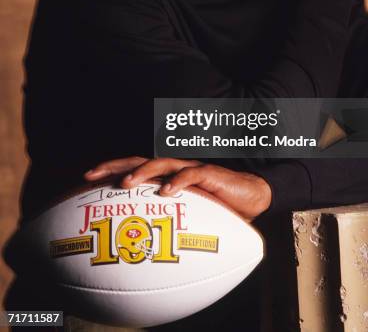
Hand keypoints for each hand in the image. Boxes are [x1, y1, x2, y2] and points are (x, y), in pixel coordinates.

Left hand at [85, 157, 271, 221]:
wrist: (249, 196)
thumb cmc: (216, 205)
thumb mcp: (186, 212)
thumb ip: (165, 217)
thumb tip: (139, 239)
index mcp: (167, 175)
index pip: (134, 166)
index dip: (111, 168)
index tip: (86, 177)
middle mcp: (175, 168)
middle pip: (141, 160)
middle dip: (116, 165)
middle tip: (92, 174)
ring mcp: (191, 169)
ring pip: (163, 163)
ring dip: (143, 172)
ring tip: (127, 182)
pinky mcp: (210, 175)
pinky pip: (192, 174)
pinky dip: (178, 182)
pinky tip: (167, 191)